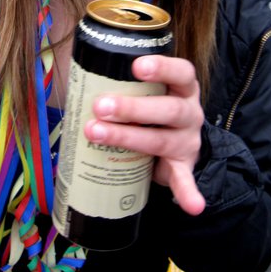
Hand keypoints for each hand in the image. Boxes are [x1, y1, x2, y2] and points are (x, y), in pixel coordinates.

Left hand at [83, 54, 205, 215]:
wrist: (180, 145)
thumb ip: (124, 83)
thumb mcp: (150, 92)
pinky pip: (185, 180)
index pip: (181, 72)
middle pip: (168, 109)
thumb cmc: (154, 110)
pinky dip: (188, 193)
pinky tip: (192, 205)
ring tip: (97, 134)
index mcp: (183, 89)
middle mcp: (189, 113)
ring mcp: (187, 142)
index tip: (137, 66)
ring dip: (128, 138)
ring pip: (161, 140)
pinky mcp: (183, 167)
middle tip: (101, 106)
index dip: (162, 68)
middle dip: (132, 108)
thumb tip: (78, 78)